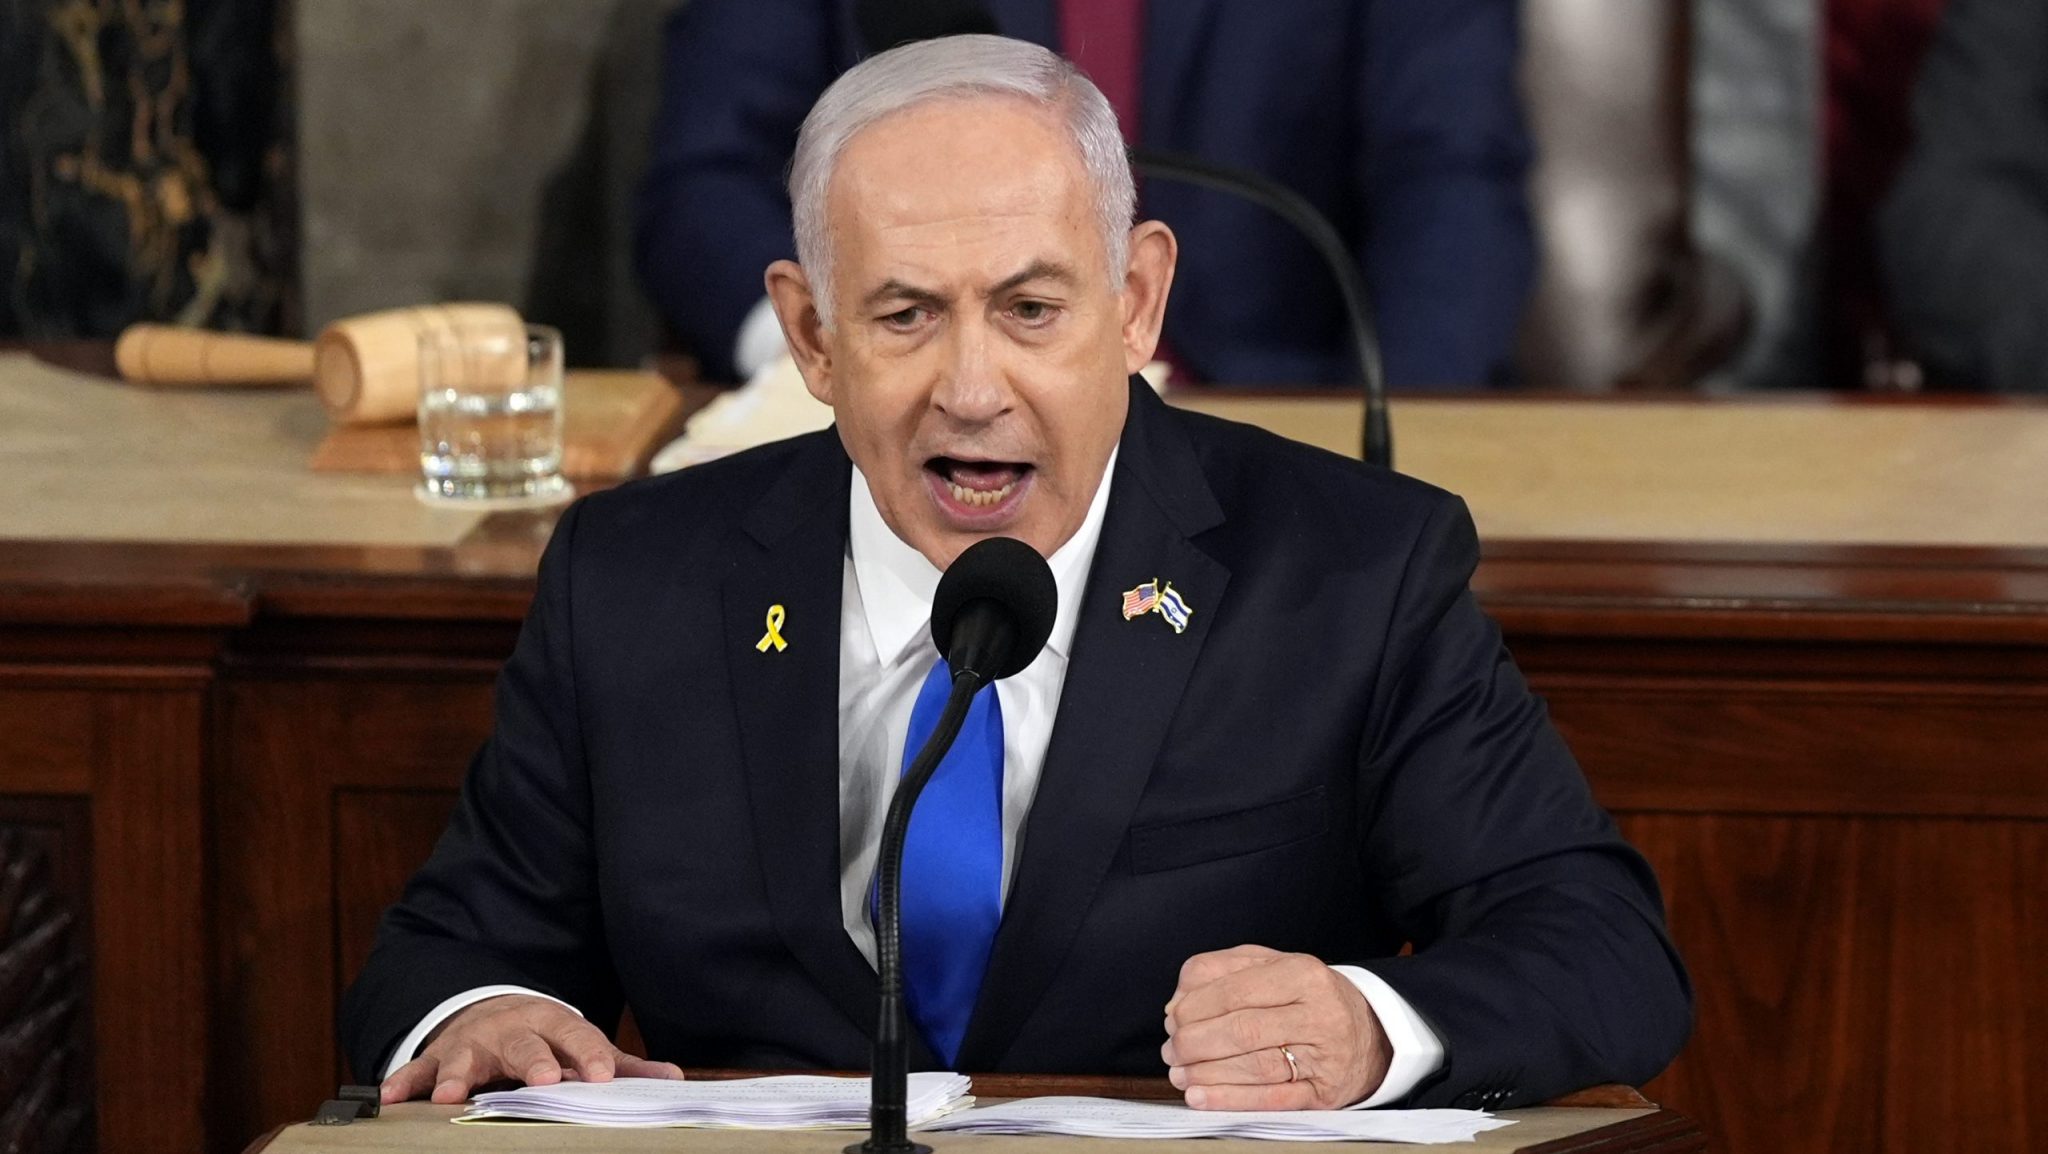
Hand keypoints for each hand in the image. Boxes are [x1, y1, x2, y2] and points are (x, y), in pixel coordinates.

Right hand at [381, 994, 684, 1104]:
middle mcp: (512, 1028)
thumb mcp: (580, 1043)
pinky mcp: (438, 1055)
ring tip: (447, 1097)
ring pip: (464, 1056)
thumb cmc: (544, 1037)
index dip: (591, 1055)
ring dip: (455, 1074)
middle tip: (541, 1080)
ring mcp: (471, 1041)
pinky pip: (416, 1069)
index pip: (577, 1036)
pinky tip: (389, 1100)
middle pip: (523, 1043)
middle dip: (531, 1060)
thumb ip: (621, 1064)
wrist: (491, 1010)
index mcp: (553, 1022)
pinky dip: (403, 1082)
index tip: (602, 1076)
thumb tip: (673, 1079)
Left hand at [1161, 944, 1390, 1110]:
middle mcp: (1318, 1013)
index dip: (1194, 1007)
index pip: (1235, 990)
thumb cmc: (1307, 997)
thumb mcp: (1272, 966)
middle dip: (1194, 1042)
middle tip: (1172, 1050)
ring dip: (1206, 1073)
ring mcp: (1324, 1056)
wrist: (1371, 1031)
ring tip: (1179, 1073)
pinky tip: (1200, 1097)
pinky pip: (1270, 1099)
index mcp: (1302, 973)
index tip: (1172, 1018)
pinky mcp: (1323, 1093)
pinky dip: (1229, 1100)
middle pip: (1241, 1029)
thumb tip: (1178, 1002)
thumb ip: (1222, 971)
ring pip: (1253, 1066)